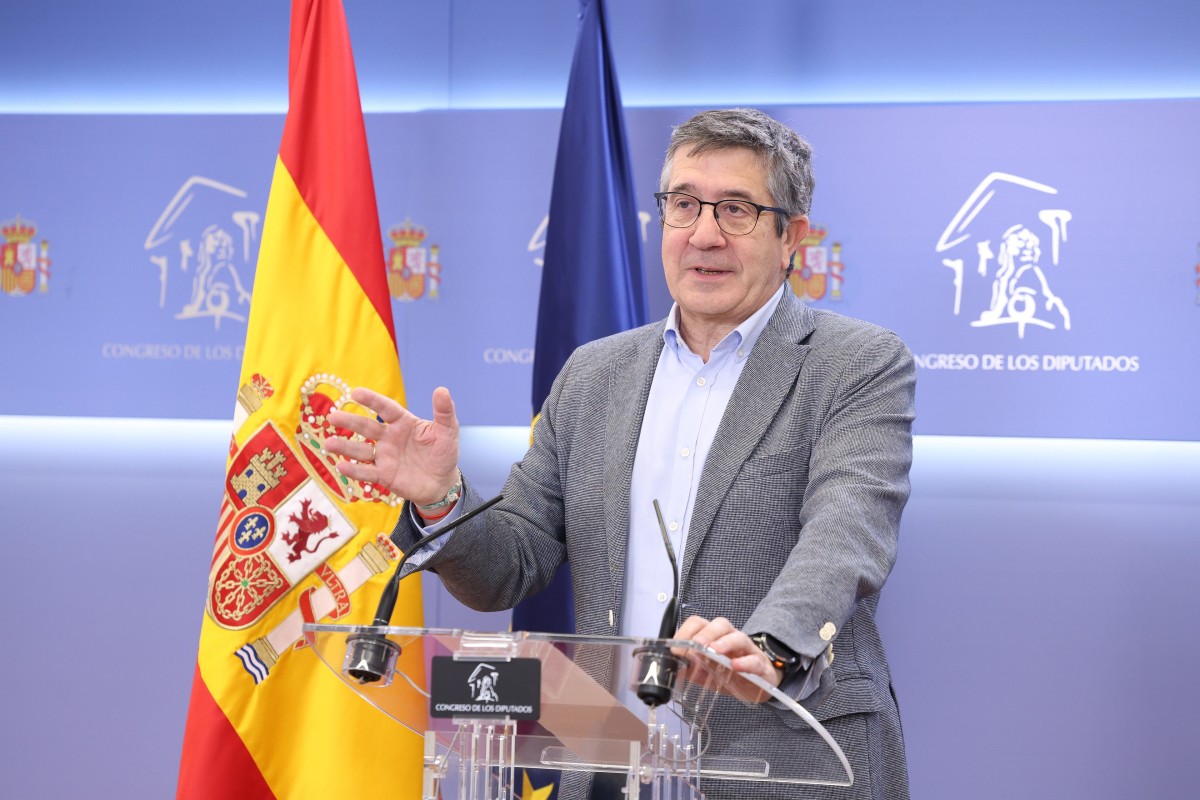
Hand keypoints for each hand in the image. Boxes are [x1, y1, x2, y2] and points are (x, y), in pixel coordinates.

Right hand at [325, 386, 459, 505]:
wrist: (442, 483)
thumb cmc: (443, 452)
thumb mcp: (448, 431)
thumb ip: (444, 412)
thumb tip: (441, 390)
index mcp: (403, 423)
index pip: (386, 409)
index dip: (372, 400)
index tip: (356, 392)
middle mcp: (389, 438)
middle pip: (367, 428)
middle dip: (350, 422)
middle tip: (333, 415)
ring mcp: (385, 456)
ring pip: (361, 450)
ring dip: (345, 447)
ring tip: (329, 443)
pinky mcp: (384, 475)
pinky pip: (367, 472)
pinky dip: (354, 470)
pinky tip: (341, 466)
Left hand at [674, 615, 782, 690]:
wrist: (758, 686)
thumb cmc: (730, 674)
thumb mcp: (706, 672)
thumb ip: (691, 668)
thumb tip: (675, 667)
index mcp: (714, 637)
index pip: (699, 624)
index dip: (686, 632)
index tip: (676, 648)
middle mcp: (730, 638)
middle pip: (720, 625)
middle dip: (707, 633)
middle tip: (697, 644)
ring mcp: (747, 650)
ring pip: (739, 637)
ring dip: (725, 642)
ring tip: (715, 650)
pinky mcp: (760, 665)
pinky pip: (754, 660)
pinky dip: (745, 662)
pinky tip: (735, 666)